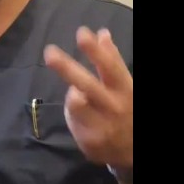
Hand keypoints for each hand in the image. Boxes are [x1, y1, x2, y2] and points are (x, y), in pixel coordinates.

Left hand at [43, 27, 132, 168]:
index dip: (95, 50)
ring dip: (73, 94)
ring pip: (74, 103)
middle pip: (87, 84)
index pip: (109, 66)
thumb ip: (112, 60)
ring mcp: (102, 125)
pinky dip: (73, 112)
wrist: (133, 150)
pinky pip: (71, 118)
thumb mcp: (125, 84)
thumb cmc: (127, 109)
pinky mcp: (89, 141)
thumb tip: (102, 32)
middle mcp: (114, 106)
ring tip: (79, 95)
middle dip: (66, 68)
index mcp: (125, 89)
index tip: (82, 32)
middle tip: (49, 53)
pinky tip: (84, 116)